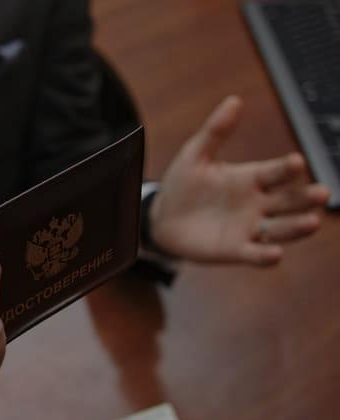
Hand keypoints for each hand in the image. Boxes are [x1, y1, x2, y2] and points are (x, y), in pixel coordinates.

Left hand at [151, 96, 328, 265]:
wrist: (161, 218)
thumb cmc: (182, 185)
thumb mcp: (195, 155)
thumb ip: (215, 131)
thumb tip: (234, 100)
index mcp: (251, 178)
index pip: (276, 172)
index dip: (286, 168)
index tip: (296, 162)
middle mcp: (257, 203)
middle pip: (289, 201)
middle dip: (306, 197)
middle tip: (321, 192)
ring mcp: (248, 227)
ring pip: (281, 228)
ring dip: (297, 227)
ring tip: (312, 222)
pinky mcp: (235, 250)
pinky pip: (255, 254)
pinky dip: (266, 256)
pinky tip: (275, 254)